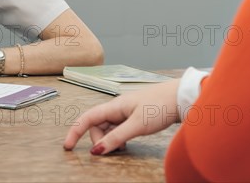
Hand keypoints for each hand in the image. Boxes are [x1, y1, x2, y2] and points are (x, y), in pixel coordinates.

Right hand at [63, 79, 180, 154]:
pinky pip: (119, 129)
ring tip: (123, 148)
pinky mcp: (135, 116)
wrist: (181, 97)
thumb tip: (97, 150)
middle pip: (97, 126)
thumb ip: (116, 137)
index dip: (75, 131)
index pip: (87, 118)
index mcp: (114, 106)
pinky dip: (119, 138)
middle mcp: (117, 107)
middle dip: (99, 140)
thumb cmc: (160, 106)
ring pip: (109, 129)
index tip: (68, 146)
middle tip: (114, 150)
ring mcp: (126, 112)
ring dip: (110, 140)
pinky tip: (127, 143)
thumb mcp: (137, 125)